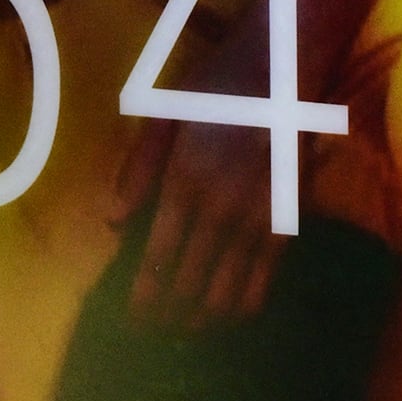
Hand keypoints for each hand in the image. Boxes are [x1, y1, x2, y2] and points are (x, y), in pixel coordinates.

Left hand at [112, 65, 292, 330]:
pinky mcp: (288, 221)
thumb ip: (138, 169)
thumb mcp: (164, 115)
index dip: (143, 300)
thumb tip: (113, 222)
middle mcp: (220, 209)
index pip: (157, 262)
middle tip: (154, 333)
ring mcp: (258, 219)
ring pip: (228, 293)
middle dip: (168, 318)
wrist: (285, 67)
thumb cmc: (217, 87)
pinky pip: (266, 280)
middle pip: (189, 286)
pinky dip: (245, 306)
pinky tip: (230, 315)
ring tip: (187, 330)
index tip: (132, 323)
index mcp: (184, 183)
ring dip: (204, 320)